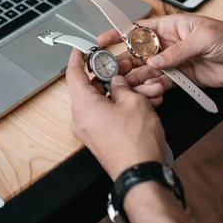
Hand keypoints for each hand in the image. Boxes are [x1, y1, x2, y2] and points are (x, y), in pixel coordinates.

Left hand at [66, 49, 166, 178]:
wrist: (141, 174)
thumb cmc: (136, 144)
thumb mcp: (134, 103)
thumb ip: (122, 86)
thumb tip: (118, 82)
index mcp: (83, 105)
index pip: (73, 74)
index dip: (78, 58)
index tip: (81, 48)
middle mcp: (81, 117)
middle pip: (93, 87)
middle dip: (114, 75)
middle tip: (128, 66)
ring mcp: (90, 130)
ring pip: (106, 101)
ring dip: (126, 92)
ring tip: (148, 87)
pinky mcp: (101, 138)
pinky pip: (110, 115)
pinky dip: (125, 107)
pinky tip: (147, 102)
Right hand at [98, 14, 222, 96]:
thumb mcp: (204, 38)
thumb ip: (178, 51)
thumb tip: (156, 61)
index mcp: (171, 27)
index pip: (139, 29)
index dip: (119, 33)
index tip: (104, 39)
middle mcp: (169, 44)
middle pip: (139, 53)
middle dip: (124, 60)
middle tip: (111, 70)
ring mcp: (175, 62)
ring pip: (148, 71)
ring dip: (136, 78)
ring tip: (124, 84)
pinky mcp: (183, 78)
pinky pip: (162, 83)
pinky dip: (153, 88)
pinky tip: (147, 91)